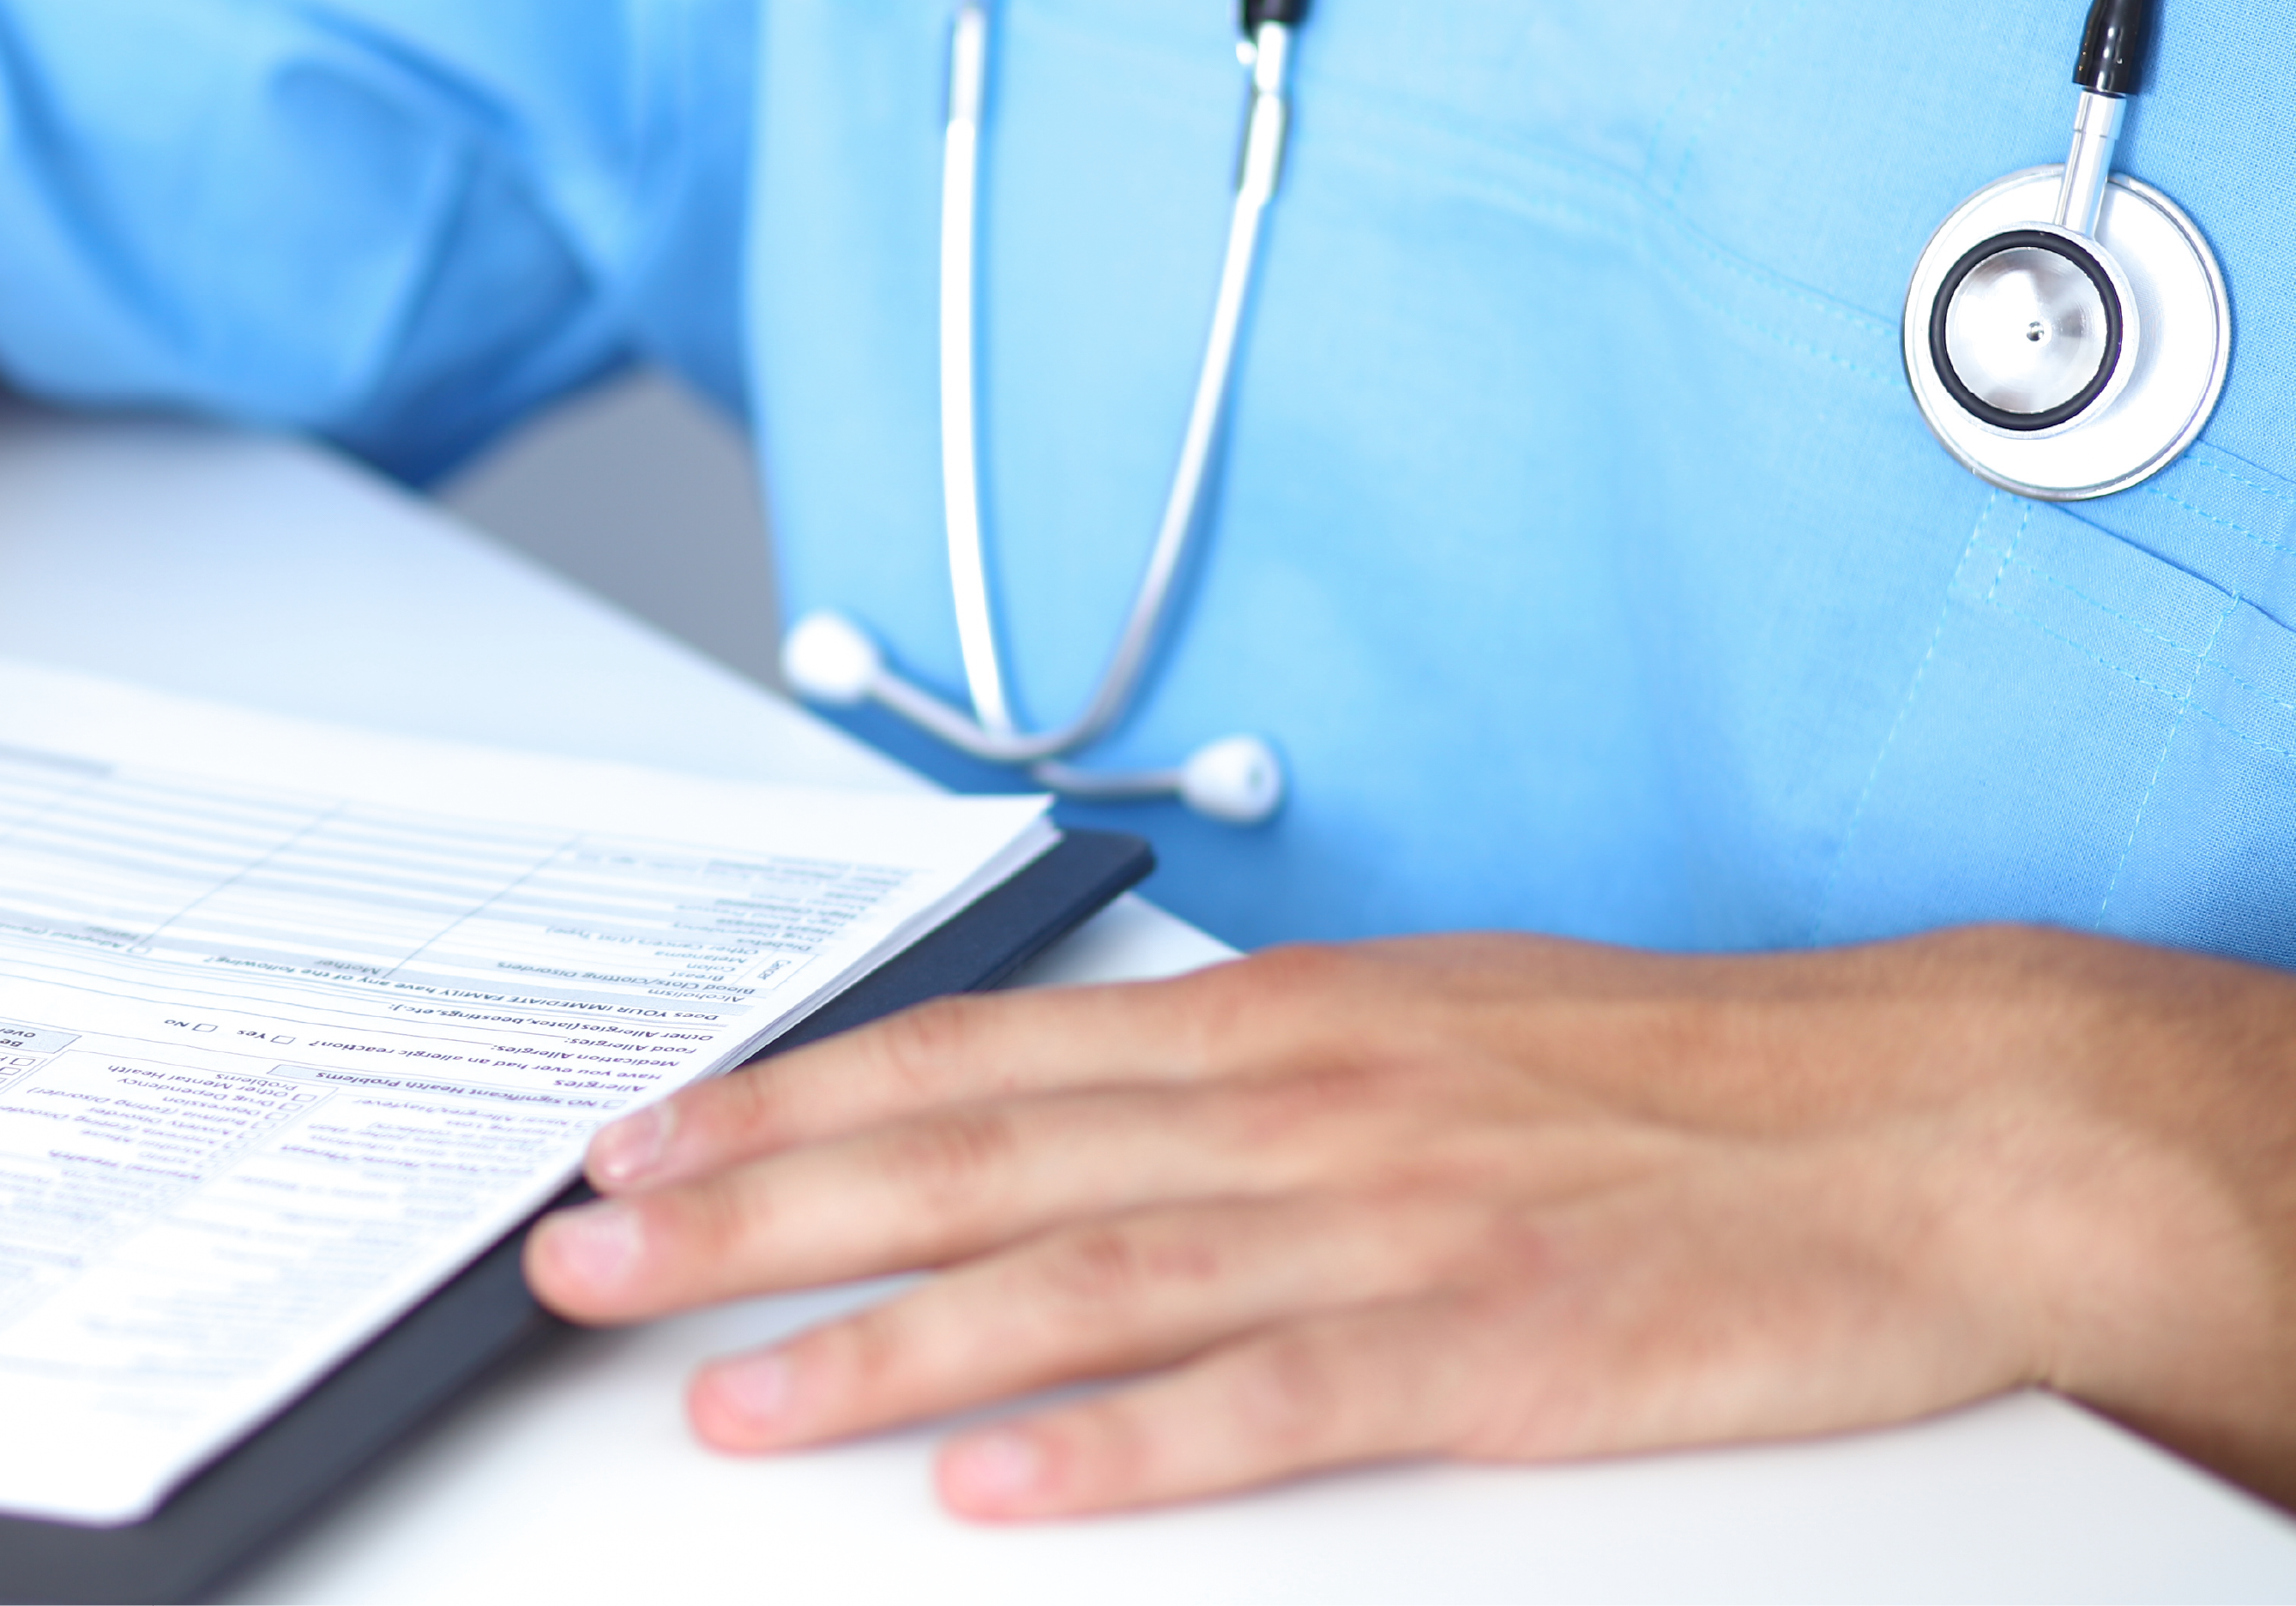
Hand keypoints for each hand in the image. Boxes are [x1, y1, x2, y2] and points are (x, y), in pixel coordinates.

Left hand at [523, 927, 2295, 1515]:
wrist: (1919, 1116)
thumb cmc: (1659, 1072)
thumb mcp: (1407, 1021)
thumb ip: (1223, 1069)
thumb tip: (1050, 1102)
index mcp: (1267, 1023)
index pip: (964, 1056)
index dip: (782, 1100)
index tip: (637, 1139)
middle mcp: (1290, 1108)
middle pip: (967, 1161)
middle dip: (756, 1214)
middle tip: (588, 1256)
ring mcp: (1381, 1227)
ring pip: (1079, 1281)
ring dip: (884, 1343)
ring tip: (730, 1395)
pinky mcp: (1490, 1349)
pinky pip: (1271, 1406)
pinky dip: (1123, 1448)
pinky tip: (999, 1487)